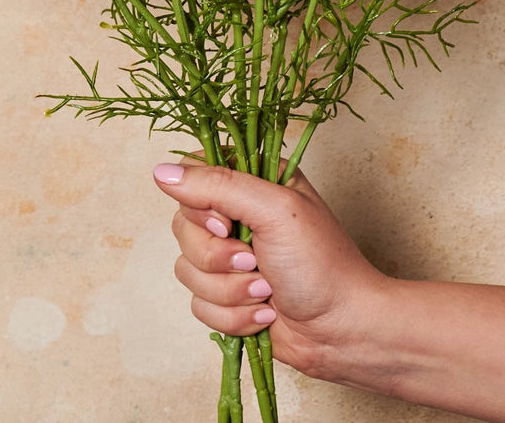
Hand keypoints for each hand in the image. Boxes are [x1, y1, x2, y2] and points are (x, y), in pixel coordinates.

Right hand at [152, 158, 388, 379]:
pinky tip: (265, 312)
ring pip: (187, 269)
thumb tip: (161, 173)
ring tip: (266, 290)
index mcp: (252, 180)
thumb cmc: (322, 263)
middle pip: (183, 226)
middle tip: (255, 261)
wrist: (343, 331)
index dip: (200, 205)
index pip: (192, 175)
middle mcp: (238, 214)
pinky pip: (199, 304)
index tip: (227, 224)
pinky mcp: (228, 295)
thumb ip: (218, 186)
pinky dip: (232, 315)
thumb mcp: (274, 210)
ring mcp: (231, 257)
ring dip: (229, 290)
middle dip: (218, 257)